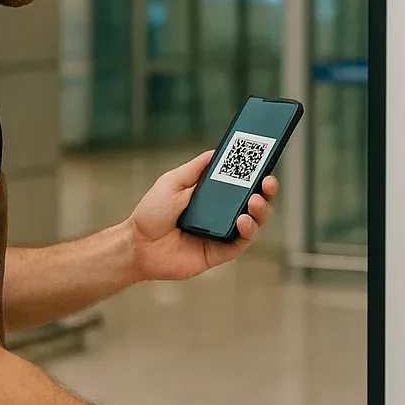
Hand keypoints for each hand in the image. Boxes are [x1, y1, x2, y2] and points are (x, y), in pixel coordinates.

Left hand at [125, 151, 278, 280]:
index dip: (255, 173)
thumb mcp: (173, 182)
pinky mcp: (220, 253)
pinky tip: (242, 221)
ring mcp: (223, 233)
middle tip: (267, 182)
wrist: (138, 244)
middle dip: (266, 190)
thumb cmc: (152, 213)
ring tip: (254, 201)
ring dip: (260, 211)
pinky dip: (247, 231)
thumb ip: (196, 168)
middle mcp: (222, 213)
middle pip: (255, 201)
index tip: (263, 160)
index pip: (241, 182)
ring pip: (254, 222)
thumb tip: (217, 151)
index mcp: (213, 195)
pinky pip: (241, 243)